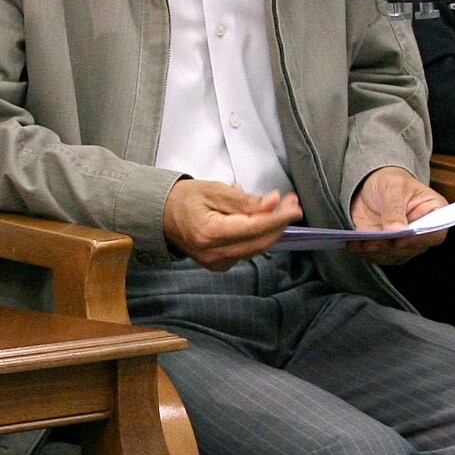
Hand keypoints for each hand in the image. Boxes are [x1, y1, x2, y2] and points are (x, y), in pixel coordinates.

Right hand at [163, 179, 302, 269]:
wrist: (158, 214)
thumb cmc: (183, 198)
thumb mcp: (213, 190)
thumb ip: (244, 200)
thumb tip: (273, 204)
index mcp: (210, 234)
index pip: (254, 228)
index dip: (278, 218)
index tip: (295, 207)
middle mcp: (214, 254)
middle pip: (260, 242)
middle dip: (279, 223)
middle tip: (291, 204)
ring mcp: (217, 262)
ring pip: (256, 247)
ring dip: (270, 228)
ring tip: (275, 206)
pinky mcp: (219, 264)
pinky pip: (246, 250)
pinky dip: (255, 234)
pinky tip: (252, 217)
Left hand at [347, 166, 447, 264]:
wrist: (371, 184)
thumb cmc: (389, 180)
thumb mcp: (392, 187)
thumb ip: (394, 209)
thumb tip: (397, 231)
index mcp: (433, 213)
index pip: (435, 234)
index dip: (419, 239)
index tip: (401, 239)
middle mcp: (421, 231)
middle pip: (412, 248)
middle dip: (391, 247)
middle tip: (373, 242)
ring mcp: (404, 241)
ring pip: (394, 255)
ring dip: (376, 252)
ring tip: (360, 244)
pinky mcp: (386, 245)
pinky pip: (379, 255)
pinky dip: (366, 252)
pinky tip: (353, 245)